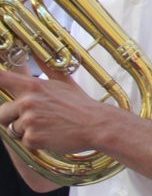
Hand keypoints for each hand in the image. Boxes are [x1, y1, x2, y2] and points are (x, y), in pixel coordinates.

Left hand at [0, 70, 114, 153]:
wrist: (96, 124)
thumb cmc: (81, 104)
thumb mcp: (64, 82)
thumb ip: (47, 67)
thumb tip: (37, 52)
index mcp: (33, 86)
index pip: (1, 79)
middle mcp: (28, 102)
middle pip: (1, 113)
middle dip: (12, 118)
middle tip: (34, 119)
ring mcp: (29, 120)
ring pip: (13, 129)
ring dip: (26, 131)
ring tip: (48, 127)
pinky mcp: (32, 138)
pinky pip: (24, 142)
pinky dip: (36, 142)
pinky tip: (51, 135)